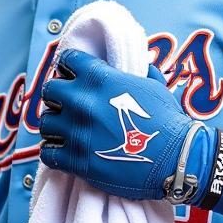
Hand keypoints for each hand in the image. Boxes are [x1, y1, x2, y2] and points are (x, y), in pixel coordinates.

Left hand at [39, 48, 198, 200]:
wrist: (176, 158)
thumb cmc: (168, 120)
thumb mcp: (154, 84)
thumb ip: (139, 70)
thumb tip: (138, 62)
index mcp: (99, 78)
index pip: (67, 61)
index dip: (69, 68)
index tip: (73, 76)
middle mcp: (83, 102)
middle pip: (50, 91)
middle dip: (57, 96)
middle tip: (67, 105)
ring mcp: (78, 132)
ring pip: (46, 123)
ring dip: (54, 126)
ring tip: (65, 131)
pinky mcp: (77, 161)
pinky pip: (48, 154)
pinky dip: (54, 153)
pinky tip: (64, 152)